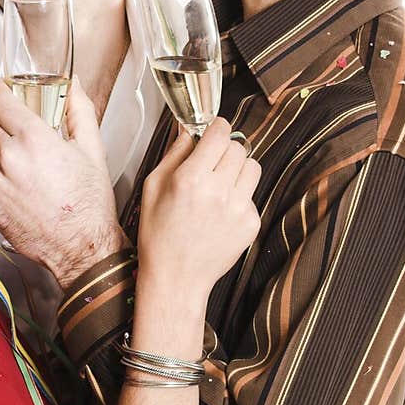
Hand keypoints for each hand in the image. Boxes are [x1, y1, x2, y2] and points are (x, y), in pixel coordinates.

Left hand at [0, 77, 127, 286]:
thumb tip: (74, 87)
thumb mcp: (92, 150)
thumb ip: (80, 111)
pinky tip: (26, 193)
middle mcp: (9, 159)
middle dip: (6, 124)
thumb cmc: (88, 206)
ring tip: (33, 174)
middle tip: (27, 136)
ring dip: (6, 158)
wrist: (81, 248)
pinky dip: (2, 184)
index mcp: (33, 139)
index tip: (1, 90)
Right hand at [138, 118, 261, 297]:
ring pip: (252, 167)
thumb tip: (189, 131)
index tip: (215, 130)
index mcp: (191, 179)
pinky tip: (221, 213)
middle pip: (238, 148)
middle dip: (225, 151)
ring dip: (237, 170)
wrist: (176, 277)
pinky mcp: (251, 223)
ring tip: (220, 186)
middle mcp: (218, 191)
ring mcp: (238, 208)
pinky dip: (239, 198)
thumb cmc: (159, 235)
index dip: (218, 128)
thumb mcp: (152, 188)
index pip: (220, 134)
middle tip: (212, 164)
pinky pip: (252, 195)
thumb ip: (174, 154)